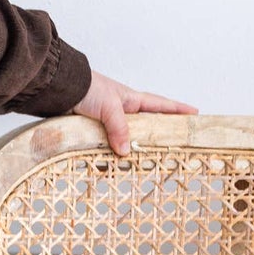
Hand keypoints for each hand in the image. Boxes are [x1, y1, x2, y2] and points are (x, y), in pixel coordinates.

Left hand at [69, 72, 197, 155]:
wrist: (58, 88)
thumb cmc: (86, 88)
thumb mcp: (110, 107)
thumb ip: (119, 128)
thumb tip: (126, 152)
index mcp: (132, 100)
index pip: (161, 105)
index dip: (178, 110)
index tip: (195, 114)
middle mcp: (121, 110)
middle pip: (145, 127)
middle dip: (157, 137)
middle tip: (172, 149)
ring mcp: (106, 121)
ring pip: (124, 139)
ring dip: (130, 150)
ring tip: (142, 165)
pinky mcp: (91, 130)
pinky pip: (104, 146)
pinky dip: (107, 156)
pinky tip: (111, 166)